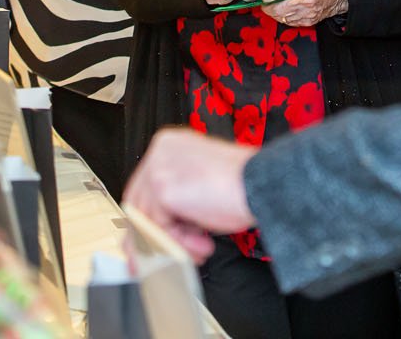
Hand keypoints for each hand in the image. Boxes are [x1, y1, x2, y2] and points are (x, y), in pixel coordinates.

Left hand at [123, 128, 257, 263]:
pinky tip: (202, 244)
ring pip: (149, 219)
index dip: (152, 220)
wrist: (260, 184)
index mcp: (169, 145)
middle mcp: (160, 150)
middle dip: (157, 235)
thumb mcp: (200, 194)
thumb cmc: (241, 185)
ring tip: (201, 249)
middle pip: (140, 203)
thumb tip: (152, 233)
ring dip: (175, 242)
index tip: (157, 242)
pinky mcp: (161, 187)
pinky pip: (158, 227)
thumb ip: (175, 208)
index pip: (145, 188)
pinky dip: (179, 243)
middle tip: (174, 254)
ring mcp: (158, 167)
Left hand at [261, 0, 348, 27]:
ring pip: (282, 18)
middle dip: (266, 8)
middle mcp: (305, 0)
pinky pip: (291, 22)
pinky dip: (285, 18)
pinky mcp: (310, 20)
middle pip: (276, 9)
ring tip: (273, 8)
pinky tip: (284, 12)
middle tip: (264, 4)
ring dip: (275, 14)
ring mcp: (307, 13)